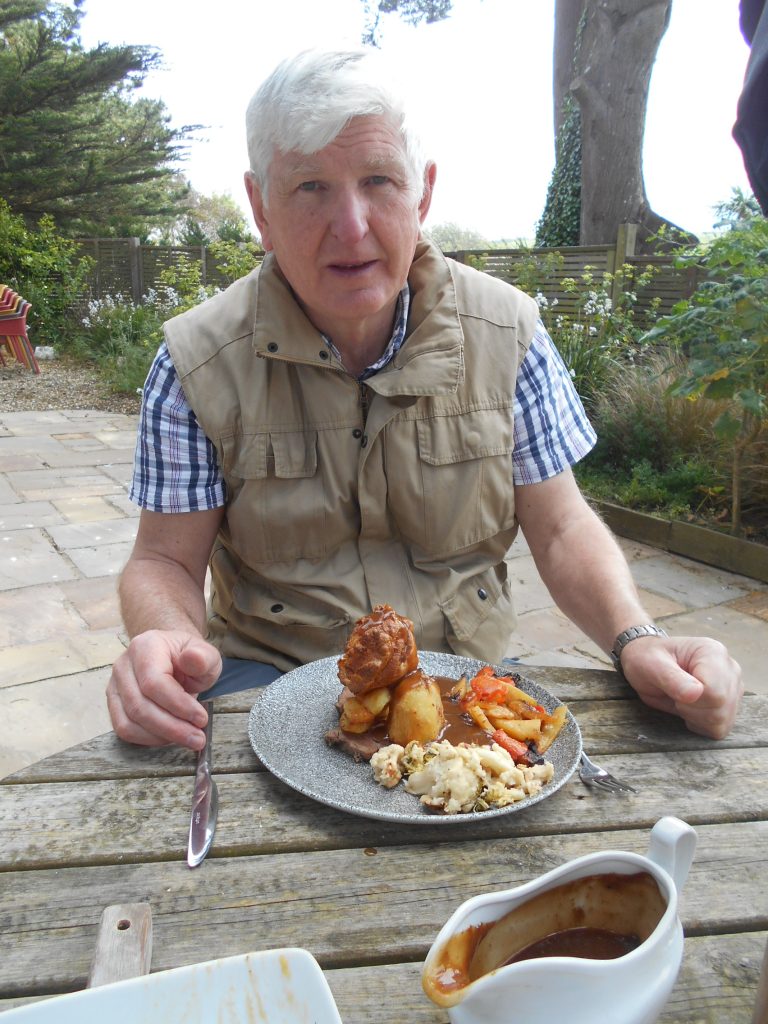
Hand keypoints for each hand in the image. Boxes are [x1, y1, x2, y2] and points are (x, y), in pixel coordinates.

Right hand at [106, 630, 221, 748]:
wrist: (172, 656)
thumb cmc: (189, 657)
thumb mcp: (206, 654)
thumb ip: (203, 657)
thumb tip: (193, 658)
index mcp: (146, 646)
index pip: (154, 682)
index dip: (178, 705)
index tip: (201, 719)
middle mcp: (124, 665)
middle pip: (139, 706)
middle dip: (171, 727)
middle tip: (197, 738)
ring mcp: (115, 685)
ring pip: (128, 722)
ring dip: (160, 736)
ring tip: (187, 737)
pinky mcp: (114, 703)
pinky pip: (124, 729)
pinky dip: (147, 739)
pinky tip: (169, 737)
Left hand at [620, 635, 742, 739]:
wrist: (649, 663)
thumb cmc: (648, 659)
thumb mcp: (651, 664)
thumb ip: (672, 679)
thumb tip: (696, 693)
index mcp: (713, 653)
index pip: (716, 692)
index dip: (691, 701)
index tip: (673, 689)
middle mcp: (730, 669)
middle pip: (721, 709)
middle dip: (691, 710)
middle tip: (675, 695)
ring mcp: (733, 688)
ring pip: (722, 722)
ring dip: (695, 718)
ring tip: (682, 700)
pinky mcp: (730, 705)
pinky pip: (720, 729)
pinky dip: (700, 725)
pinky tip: (689, 709)